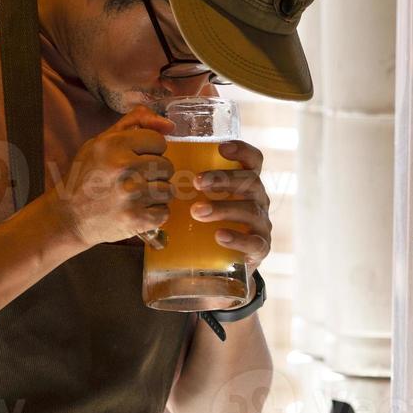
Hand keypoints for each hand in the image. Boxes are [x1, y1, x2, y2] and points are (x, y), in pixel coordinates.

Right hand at [52, 106, 174, 247]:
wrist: (68, 217)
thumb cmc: (85, 176)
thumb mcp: (101, 142)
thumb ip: (135, 123)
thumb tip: (169, 125)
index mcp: (114, 144)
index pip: (159, 141)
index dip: (150, 150)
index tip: (136, 158)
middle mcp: (124, 167)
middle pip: (166, 166)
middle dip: (154, 173)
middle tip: (133, 179)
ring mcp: (132, 195)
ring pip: (168, 189)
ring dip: (155, 193)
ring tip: (135, 195)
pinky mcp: (138, 219)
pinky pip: (164, 211)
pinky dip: (153, 213)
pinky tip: (136, 209)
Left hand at [189, 140, 270, 270]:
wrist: (217, 265)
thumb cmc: (204, 223)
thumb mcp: (198, 199)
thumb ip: (183, 182)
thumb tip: (152, 161)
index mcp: (246, 183)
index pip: (253, 161)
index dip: (242, 151)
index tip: (221, 148)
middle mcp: (258, 200)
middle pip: (251, 182)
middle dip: (224, 179)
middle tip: (197, 182)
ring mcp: (261, 225)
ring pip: (251, 210)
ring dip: (223, 208)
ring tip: (198, 212)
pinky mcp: (259, 249)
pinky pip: (255, 243)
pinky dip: (238, 238)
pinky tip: (220, 236)